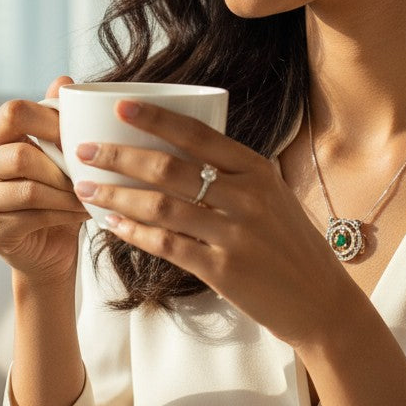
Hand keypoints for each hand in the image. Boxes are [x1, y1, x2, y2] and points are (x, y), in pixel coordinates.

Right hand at [0, 76, 88, 283]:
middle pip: (22, 155)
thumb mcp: (57, 150)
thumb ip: (56, 115)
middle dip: (64, 165)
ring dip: (68, 192)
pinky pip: (33, 216)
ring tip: (93, 192)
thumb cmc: (53, 190)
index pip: (13, 112)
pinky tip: (84, 211)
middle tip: (92, 171)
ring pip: (30, 189)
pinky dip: (65, 213)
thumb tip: (65, 80)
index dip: (52, 120)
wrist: (47, 247)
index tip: (81, 133)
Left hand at [72, 98, 356, 346]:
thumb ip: (234, 173)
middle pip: (170, 168)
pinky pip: (167, 246)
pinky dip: (134, 233)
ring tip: (86, 188)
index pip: (198, 133)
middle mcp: (247, 196)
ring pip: (161, 207)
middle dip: (120, 156)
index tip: (121, 106)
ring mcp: (234, 234)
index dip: (156, 118)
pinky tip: (113, 224)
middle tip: (86, 151)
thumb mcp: (271, 195)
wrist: (319, 299)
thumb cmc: (289, 243)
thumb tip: (180, 149)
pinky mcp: (223, 270)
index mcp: (257, 169)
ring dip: (117, 195)